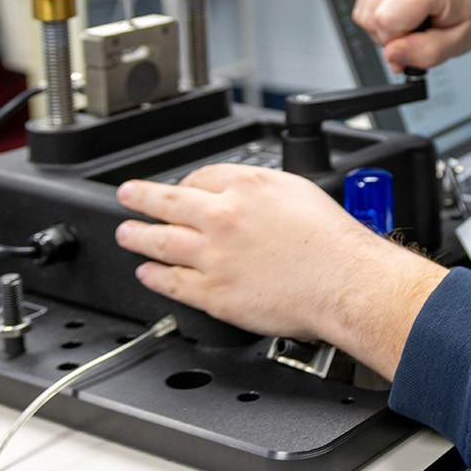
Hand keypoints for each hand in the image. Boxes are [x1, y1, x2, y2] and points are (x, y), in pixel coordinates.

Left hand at [114, 164, 446, 377]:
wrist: (344, 283)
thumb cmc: (334, 242)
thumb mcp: (299, 192)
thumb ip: (264, 191)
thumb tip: (245, 196)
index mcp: (247, 187)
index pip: (200, 176)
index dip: (186, 182)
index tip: (181, 188)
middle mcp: (224, 218)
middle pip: (167, 202)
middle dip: (140, 197)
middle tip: (127, 196)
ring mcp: (214, 257)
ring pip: (160, 242)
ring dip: (137, 236)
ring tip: (126, 233)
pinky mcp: (214, 293)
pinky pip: (173, 283)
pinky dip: (155, 276)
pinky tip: (148, 272)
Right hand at [351, 0, 470, 71]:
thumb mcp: (459, 42)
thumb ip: (425, 53)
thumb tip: (391, 56)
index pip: (384, 19)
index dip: (396, 41)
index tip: (418, 39)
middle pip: (369, 16)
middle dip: (389, 35)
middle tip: (418, 31)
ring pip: (362, 9)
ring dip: (383, 24)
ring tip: (413, 19)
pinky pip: (364, 0)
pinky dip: (380, 11)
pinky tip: (404, 8)